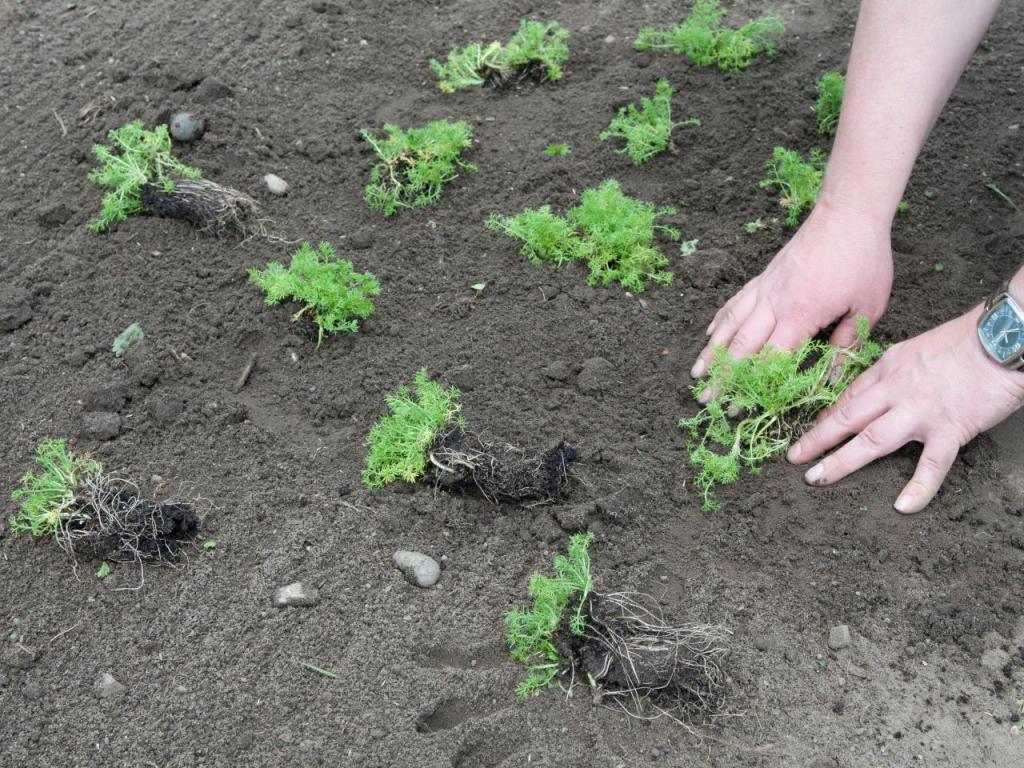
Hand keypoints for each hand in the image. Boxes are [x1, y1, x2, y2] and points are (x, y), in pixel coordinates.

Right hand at [691, 194, 893, 387]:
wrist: (847, 214)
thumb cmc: (862, 260)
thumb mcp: (867, 307)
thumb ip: (847, 343)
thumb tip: (834, 377)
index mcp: (800, 315)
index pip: (769, 360)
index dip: (750, 387)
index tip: (737, 408)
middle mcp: (774, 303)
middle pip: (740, 347)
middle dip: (721, 376)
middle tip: (706, 399)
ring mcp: (765, 288)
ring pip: (730, 324)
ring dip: (711, 351)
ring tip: (696, 373)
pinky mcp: (764, 277)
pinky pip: (736, 302)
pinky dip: (721, 319)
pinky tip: (711, 332)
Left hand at [788, 307, 1023, 512]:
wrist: (1003, 337)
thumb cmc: (967, 341)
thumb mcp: (917, 349)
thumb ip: (898, 372)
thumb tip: (883, 391)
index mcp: (889, 369)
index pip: (848, 397)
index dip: (825, 418)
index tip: (808, 433)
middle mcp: (896, 390)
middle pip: (847, 418)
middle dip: (816, 439)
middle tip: (794, 458)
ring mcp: (920, 412)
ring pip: (871, 441)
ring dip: (841, 462)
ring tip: (818, 479)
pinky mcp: (950, 429)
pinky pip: (931, 465)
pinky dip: (918, 488)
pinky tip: (902, 507)